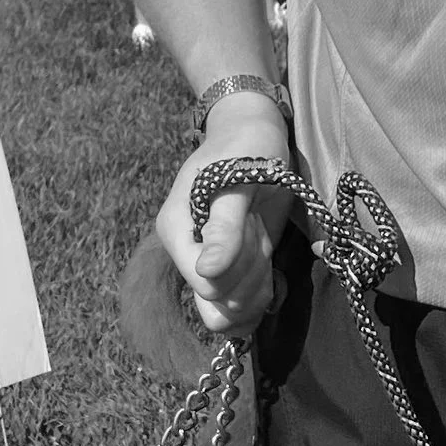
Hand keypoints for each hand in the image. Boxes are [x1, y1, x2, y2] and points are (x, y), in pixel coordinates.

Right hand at [154, 102, 294, 338]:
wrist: (255, 136)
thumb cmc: (245, 148)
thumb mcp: (237, 180)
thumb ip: (225, 228)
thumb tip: (208, 271)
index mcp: (177, 231)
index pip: (205, 285)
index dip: (237, 269)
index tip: (249, 227)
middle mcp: (189, 254)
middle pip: (221, 302)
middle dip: (250, 274)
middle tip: (257, 230)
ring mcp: (211, 266)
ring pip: (234, 308)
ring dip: (259, 282)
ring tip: (261, 240)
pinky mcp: (233, 270)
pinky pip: (244, 306)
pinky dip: (262, 295)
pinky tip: (269, 270)